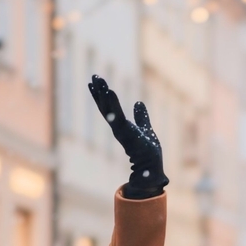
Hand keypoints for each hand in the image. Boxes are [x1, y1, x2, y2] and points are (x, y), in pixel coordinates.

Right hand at [88, 74, 168, 197]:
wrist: (152, 169)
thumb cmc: (149, 154)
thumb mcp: (145, 129)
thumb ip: (141, 117)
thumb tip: (138, 103)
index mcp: (122, 127)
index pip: (109, 108)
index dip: (101, 96)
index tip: (94, 82)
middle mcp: (118, 128)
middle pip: (105, 107)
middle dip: (99, 92)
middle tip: (93, 76)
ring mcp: (121, 131)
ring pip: (109, 110)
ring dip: (102, 95)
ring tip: (97, 80)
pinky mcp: (126, 134)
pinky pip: (117, 117)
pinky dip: (113, 104)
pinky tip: (109, 91)